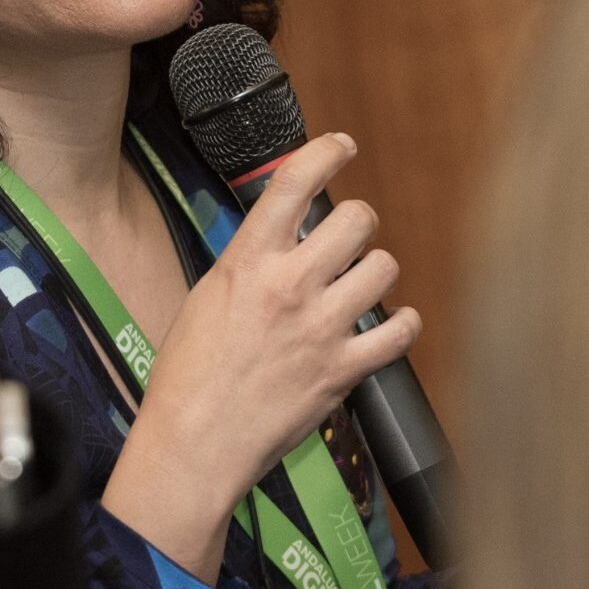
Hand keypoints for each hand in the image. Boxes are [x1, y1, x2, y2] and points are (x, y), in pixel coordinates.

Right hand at [102, 132, 417, 579]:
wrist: (194, 442)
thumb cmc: (186, 377)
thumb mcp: (204, 299)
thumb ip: (246, 266)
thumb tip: (277, 243)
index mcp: (248, 261)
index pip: (295, 181)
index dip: (327, 152)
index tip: (341, 147)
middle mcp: (290, 285)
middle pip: (357, 219)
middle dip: (357, 224)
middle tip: (346, 240)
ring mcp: (322, 327)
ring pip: (384, 267)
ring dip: (375, 272)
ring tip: (359, 286)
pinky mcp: (344, 369)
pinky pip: (400, 331)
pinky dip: (402, 325)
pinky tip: (392, 325)